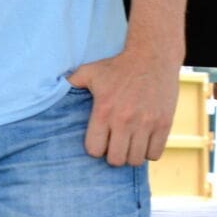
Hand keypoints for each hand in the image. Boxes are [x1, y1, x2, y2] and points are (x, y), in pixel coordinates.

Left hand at [67, 42, 178, 165]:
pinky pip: (155, 154)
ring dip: (131, 155)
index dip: (96, 148)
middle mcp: (124, 120)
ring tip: (130, 143)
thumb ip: (72, 82)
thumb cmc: (118, 66)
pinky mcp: (164, 124)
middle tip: (115, 145)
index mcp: (104, 111)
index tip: (100, 141)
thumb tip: (52, 89)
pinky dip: (149, 152)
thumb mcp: (90, 71)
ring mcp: (146, 123)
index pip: (95, 150)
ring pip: (136, 160)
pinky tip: (144, 141)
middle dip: (113, 155)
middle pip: (116, 160)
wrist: (151, 56)